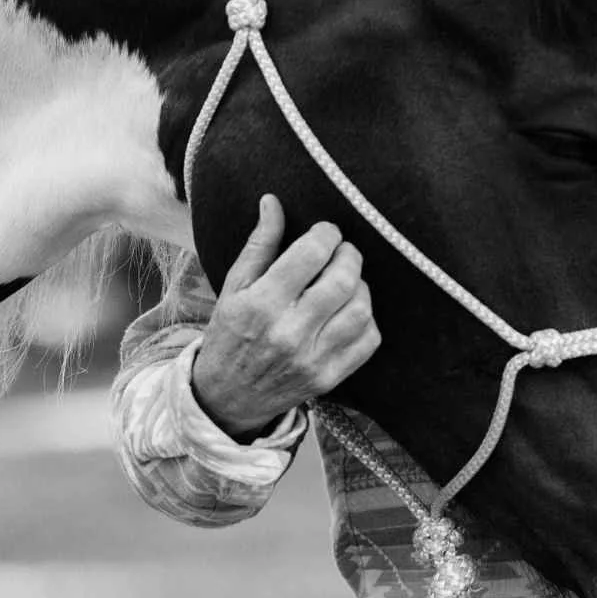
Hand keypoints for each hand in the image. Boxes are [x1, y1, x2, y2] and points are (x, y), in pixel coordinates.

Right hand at [190, 194, 380, 440]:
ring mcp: (312, 359)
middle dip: (350, 256)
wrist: (228, 396)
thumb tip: (273, 201)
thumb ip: (259, 244)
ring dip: (361, 287)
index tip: (326, 233)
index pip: (311, 255)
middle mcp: (288, 333)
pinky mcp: (329, 377)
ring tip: (347, 280)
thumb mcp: (235, 286)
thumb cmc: (231, 333)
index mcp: (261, 304)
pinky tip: (350, 311)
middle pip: (344, 281)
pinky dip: (367, 319)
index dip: (327, 235)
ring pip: (361, 310)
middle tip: (343, 252)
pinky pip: (368, 341)